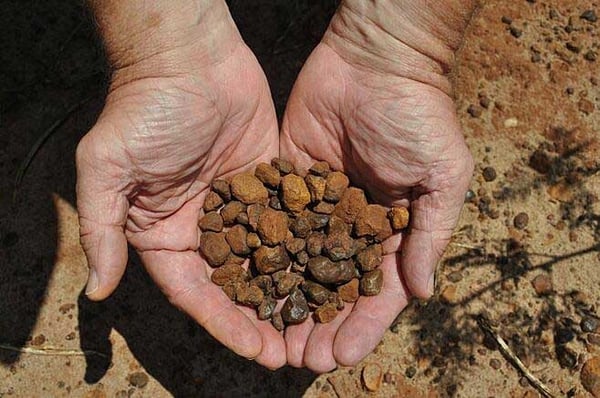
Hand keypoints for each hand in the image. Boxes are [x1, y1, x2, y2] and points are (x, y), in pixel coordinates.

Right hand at [76, 16, 284, 367]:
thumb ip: (103, 229)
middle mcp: (204, 225)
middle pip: (235, 284)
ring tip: (319, 323)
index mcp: (165, 232)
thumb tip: (96, 291)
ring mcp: (240, 205)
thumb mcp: (108, 169)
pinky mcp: (269, 181)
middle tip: (294, 352)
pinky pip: (289, 219)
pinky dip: (308, 246)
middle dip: (262, 318)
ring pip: (267, 258)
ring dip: (290, 291)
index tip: (256, 351)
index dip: (223, 323)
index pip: (194, 291)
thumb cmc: (145, 110)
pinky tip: (331, 272)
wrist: (189, 56)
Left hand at [280, 3, 473, 371]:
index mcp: (393, 230)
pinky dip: (264, 257)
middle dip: (319, 323)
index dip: (362, 325)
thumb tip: (422, 293)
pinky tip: (249, 287)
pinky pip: (274, 225)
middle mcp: (353, 226)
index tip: (342, 355)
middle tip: (300, 358)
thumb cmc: (417, 116)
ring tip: (271, 337)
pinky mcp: (287, 184)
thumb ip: (430, 234)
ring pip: (300, 265)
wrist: (374, 60)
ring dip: (288, 302)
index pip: (378, 290)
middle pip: (334, 287)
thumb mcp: (441, 175)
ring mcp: (318, 207)